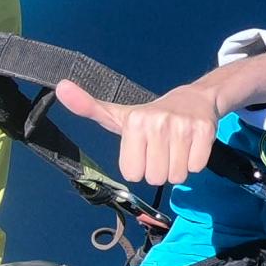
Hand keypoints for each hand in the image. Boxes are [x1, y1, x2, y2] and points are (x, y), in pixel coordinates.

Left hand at [55, 77, 224, 188]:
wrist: (194, 99)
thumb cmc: (150, 116)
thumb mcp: (118, 115)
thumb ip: (88, 106)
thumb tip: (60, 87)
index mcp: (134, 121)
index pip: (132, 173)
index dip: (139, 166)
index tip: (144, 149)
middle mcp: (157, 122)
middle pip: (155, 177)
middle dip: (159, 169)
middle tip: (162, 149)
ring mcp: (183, 126)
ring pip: (177, 176)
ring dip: (177, 168)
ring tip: (176, 148)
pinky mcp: (205, 131)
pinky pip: (196, 167)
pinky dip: (194, 162)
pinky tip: (191, 146)